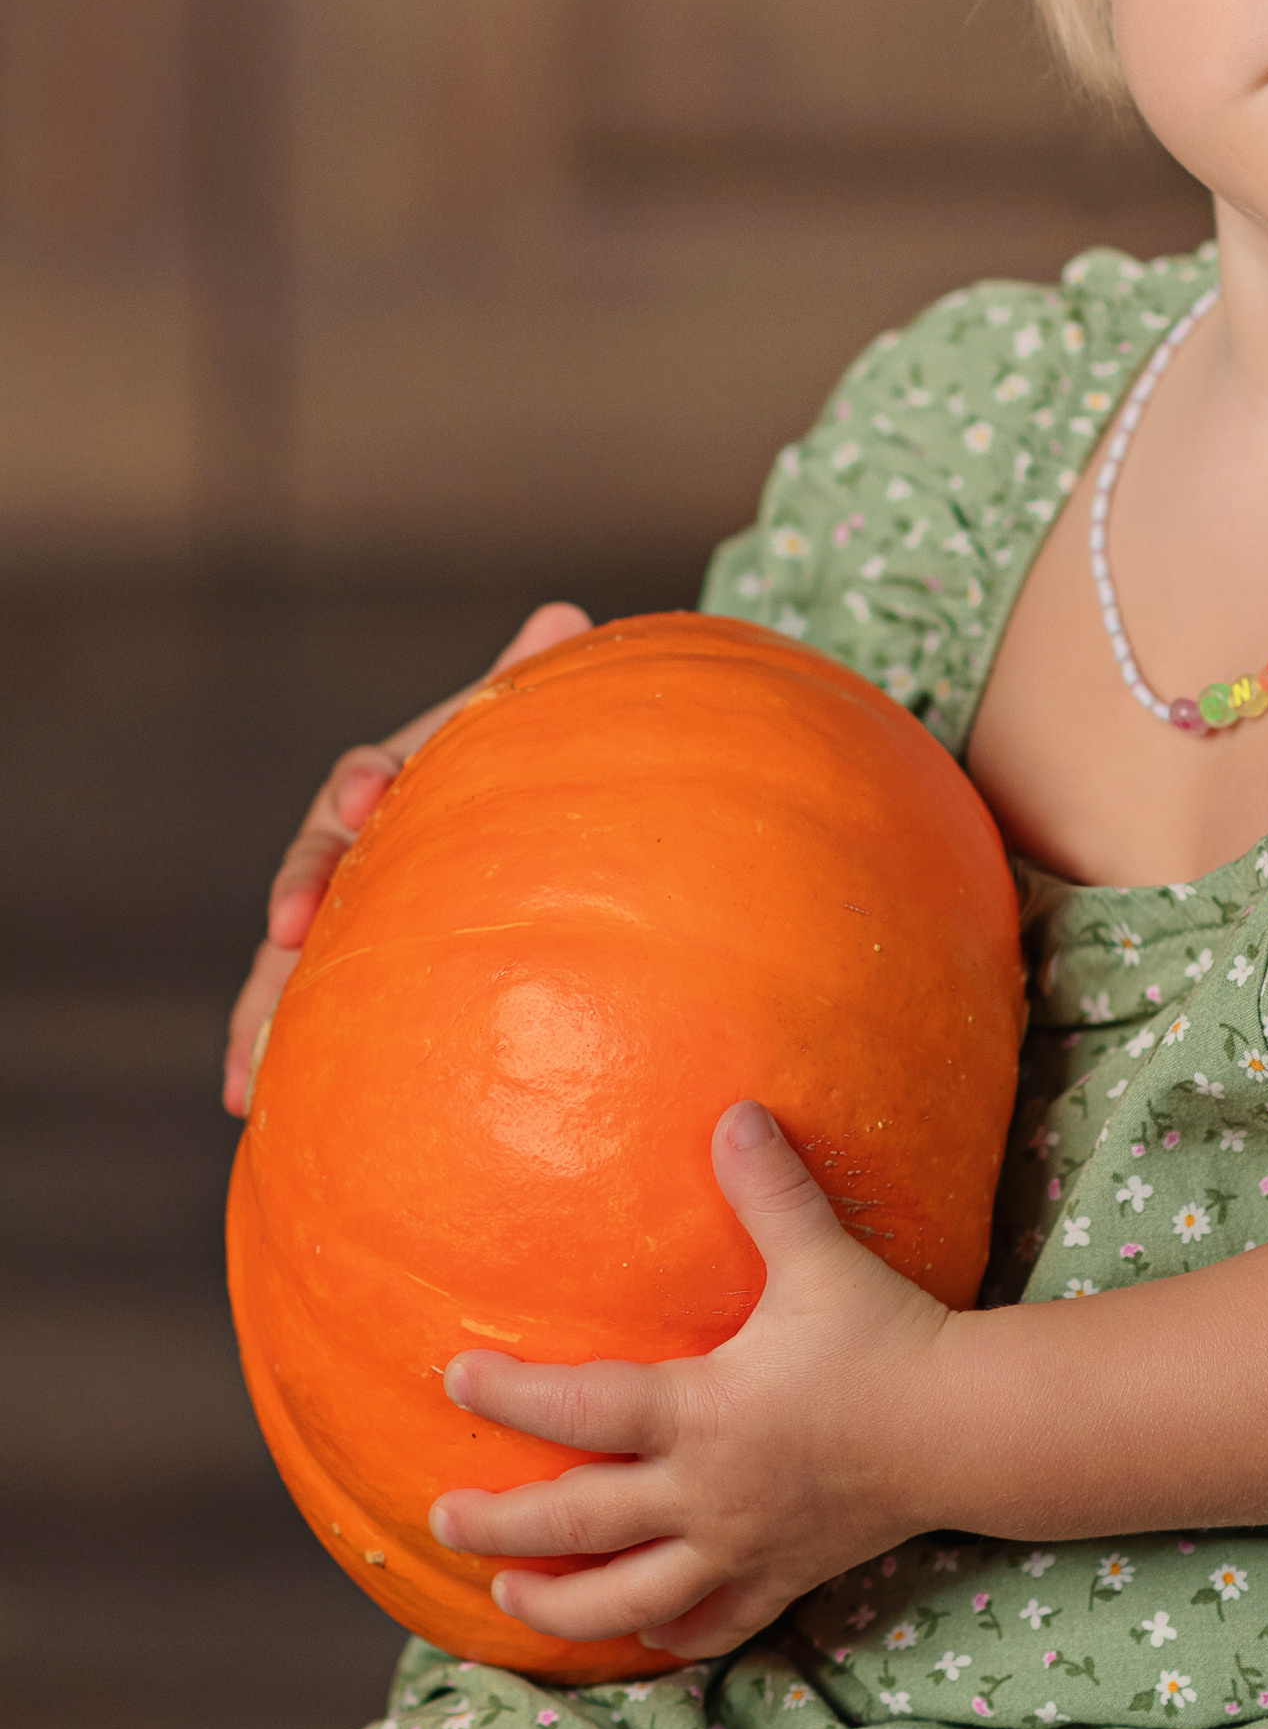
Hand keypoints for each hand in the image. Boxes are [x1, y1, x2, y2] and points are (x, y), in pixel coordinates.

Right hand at [222, 599, 592, 1115]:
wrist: (537, 839)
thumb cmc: (527, 778)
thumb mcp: (529, 734)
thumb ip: (532, 688)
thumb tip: (563, 617)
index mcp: (393, 784)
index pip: (363, 777)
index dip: (363, 781)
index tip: (369, 792)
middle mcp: (355, 850)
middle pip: (310, 870)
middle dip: (296, 897)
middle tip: (289, 926)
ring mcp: (346, 919)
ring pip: (288, 957)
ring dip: (260, 1006)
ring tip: (244, 1067)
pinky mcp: (353, 984)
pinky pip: (309, 1019)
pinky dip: (278, 1057)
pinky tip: (258, 1111)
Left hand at [429, 1104, 956, 1659]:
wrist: (963, 1429)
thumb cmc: (886, 1339)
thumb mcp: (821, 1257)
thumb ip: (770, 1190)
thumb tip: (735, 1111)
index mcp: (703, 1414)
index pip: (584, 1411)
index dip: (512, 1397)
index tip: (454, 1380)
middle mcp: (706, 1493)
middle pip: (581, 1523)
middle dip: (503, 1525)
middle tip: (442, 1516)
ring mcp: (741, 1547)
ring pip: (630, 1599)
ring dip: (560, 1604)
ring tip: (506, 1594)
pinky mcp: (782, 1577)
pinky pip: (712, 1625)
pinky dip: (668, 1636)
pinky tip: (640, 1636)